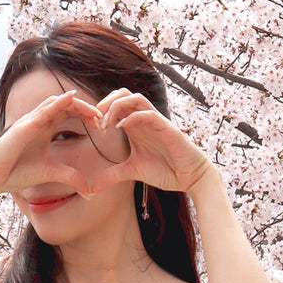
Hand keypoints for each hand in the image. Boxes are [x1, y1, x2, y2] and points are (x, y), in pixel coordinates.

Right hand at [0, 91, 102, 199]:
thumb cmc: (16, 172)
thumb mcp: (51, 173)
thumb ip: (71, 178)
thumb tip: (89, 192)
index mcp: (44, 129)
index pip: (68, 114)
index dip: (85, 116)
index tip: (101, 126)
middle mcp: (38, 121)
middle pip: (66, 105)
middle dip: (85, 109)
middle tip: (102, 118)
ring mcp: (31, 121)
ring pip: (57, 103)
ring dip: (77, 104)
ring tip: (94, 111)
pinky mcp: (25, 126)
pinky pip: (44, 109)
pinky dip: (59, 102)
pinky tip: (72, 99)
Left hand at [88, 89, 211, 194]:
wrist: (190, 178)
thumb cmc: (165, 170)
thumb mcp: (133, 172)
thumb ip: (113, 175)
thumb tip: (93, 188)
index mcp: (135, 126)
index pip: (116, 104)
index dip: (100, 111)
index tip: (92, 127)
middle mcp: (144, 120)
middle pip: (123, 94)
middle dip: (105, 103)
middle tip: (96, 121)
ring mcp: (156, 122)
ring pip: (135, 98)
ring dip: (117, 106)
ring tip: (106, 123)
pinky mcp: (166, 128)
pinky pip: (148, 114)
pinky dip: (133, 117)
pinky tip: (121, 127)